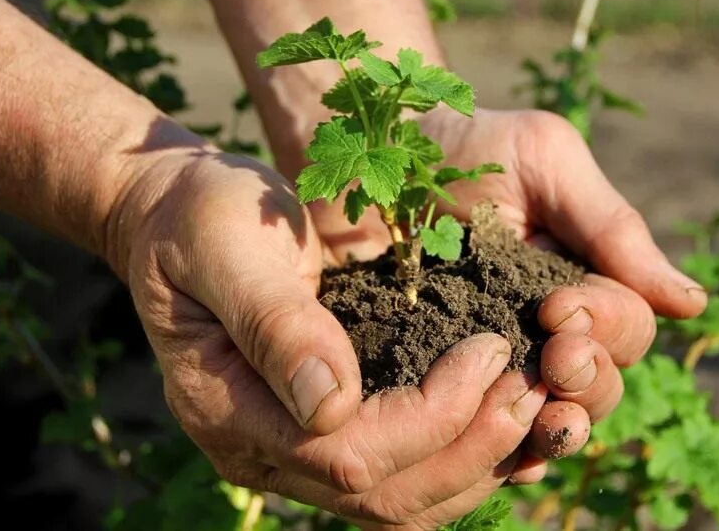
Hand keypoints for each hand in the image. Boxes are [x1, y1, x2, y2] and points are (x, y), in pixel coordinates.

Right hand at [108, 146, 548, 526]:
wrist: (181, 217)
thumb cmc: (203, 217)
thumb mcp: (229, 246)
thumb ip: (275, 322)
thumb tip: (330, 402)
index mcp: (227, 407)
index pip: (347, 452)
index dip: (431, 416)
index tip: (489, 351)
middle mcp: (260, 450)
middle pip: (383, 495)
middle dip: (471, 447)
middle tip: (535, 388)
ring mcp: (291, 451)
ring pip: (399, 503)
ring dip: (476, 464)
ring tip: (537, 407)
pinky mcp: (324, 433)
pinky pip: (400, 476)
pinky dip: (459, 457)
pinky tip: (502, 418)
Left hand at [308, 109, 706, 464]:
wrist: (367, 151)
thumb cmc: (464, 146)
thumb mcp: (544, 159)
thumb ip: (613, 227)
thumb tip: (692, 304)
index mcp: (581, 282)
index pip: (625, 329)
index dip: (607, 326)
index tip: (558, 305)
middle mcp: (544, 331)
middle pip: (598, 386)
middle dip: (588, 380)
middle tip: (553, 356)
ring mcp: (492, 362)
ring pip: (549, 422)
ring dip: (557, 427)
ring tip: (542, 417)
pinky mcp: (437, 383)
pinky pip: (484, 439)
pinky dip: (503, 455)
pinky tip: (504, 457)